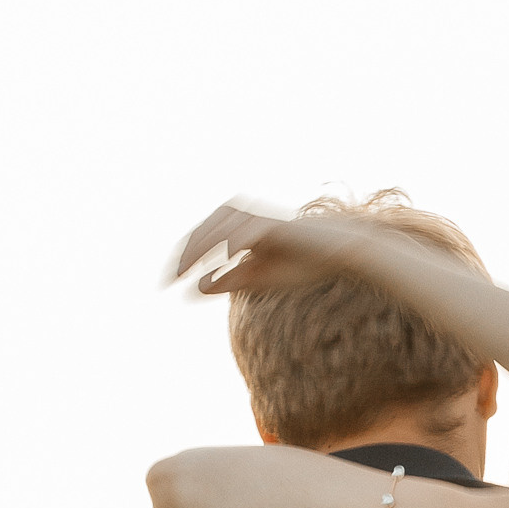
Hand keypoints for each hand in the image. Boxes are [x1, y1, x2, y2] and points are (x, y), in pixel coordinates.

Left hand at [171, 201, 358, 293]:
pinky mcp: (278, 225)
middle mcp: (248, 219)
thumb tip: (195, 288)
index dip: (184, 257)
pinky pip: (251, 230)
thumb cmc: (302, 264)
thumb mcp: (258, 279)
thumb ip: (228, 281)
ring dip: (205, 243)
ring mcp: (263, 219)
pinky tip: (223, 256)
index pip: (204, 237)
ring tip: (190, 267)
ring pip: (224, 223)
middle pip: (208, 226)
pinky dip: (235, 241)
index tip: (169, 282)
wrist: (339, 253)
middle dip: (187, 251)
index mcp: (241, 230)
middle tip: (172, 277)